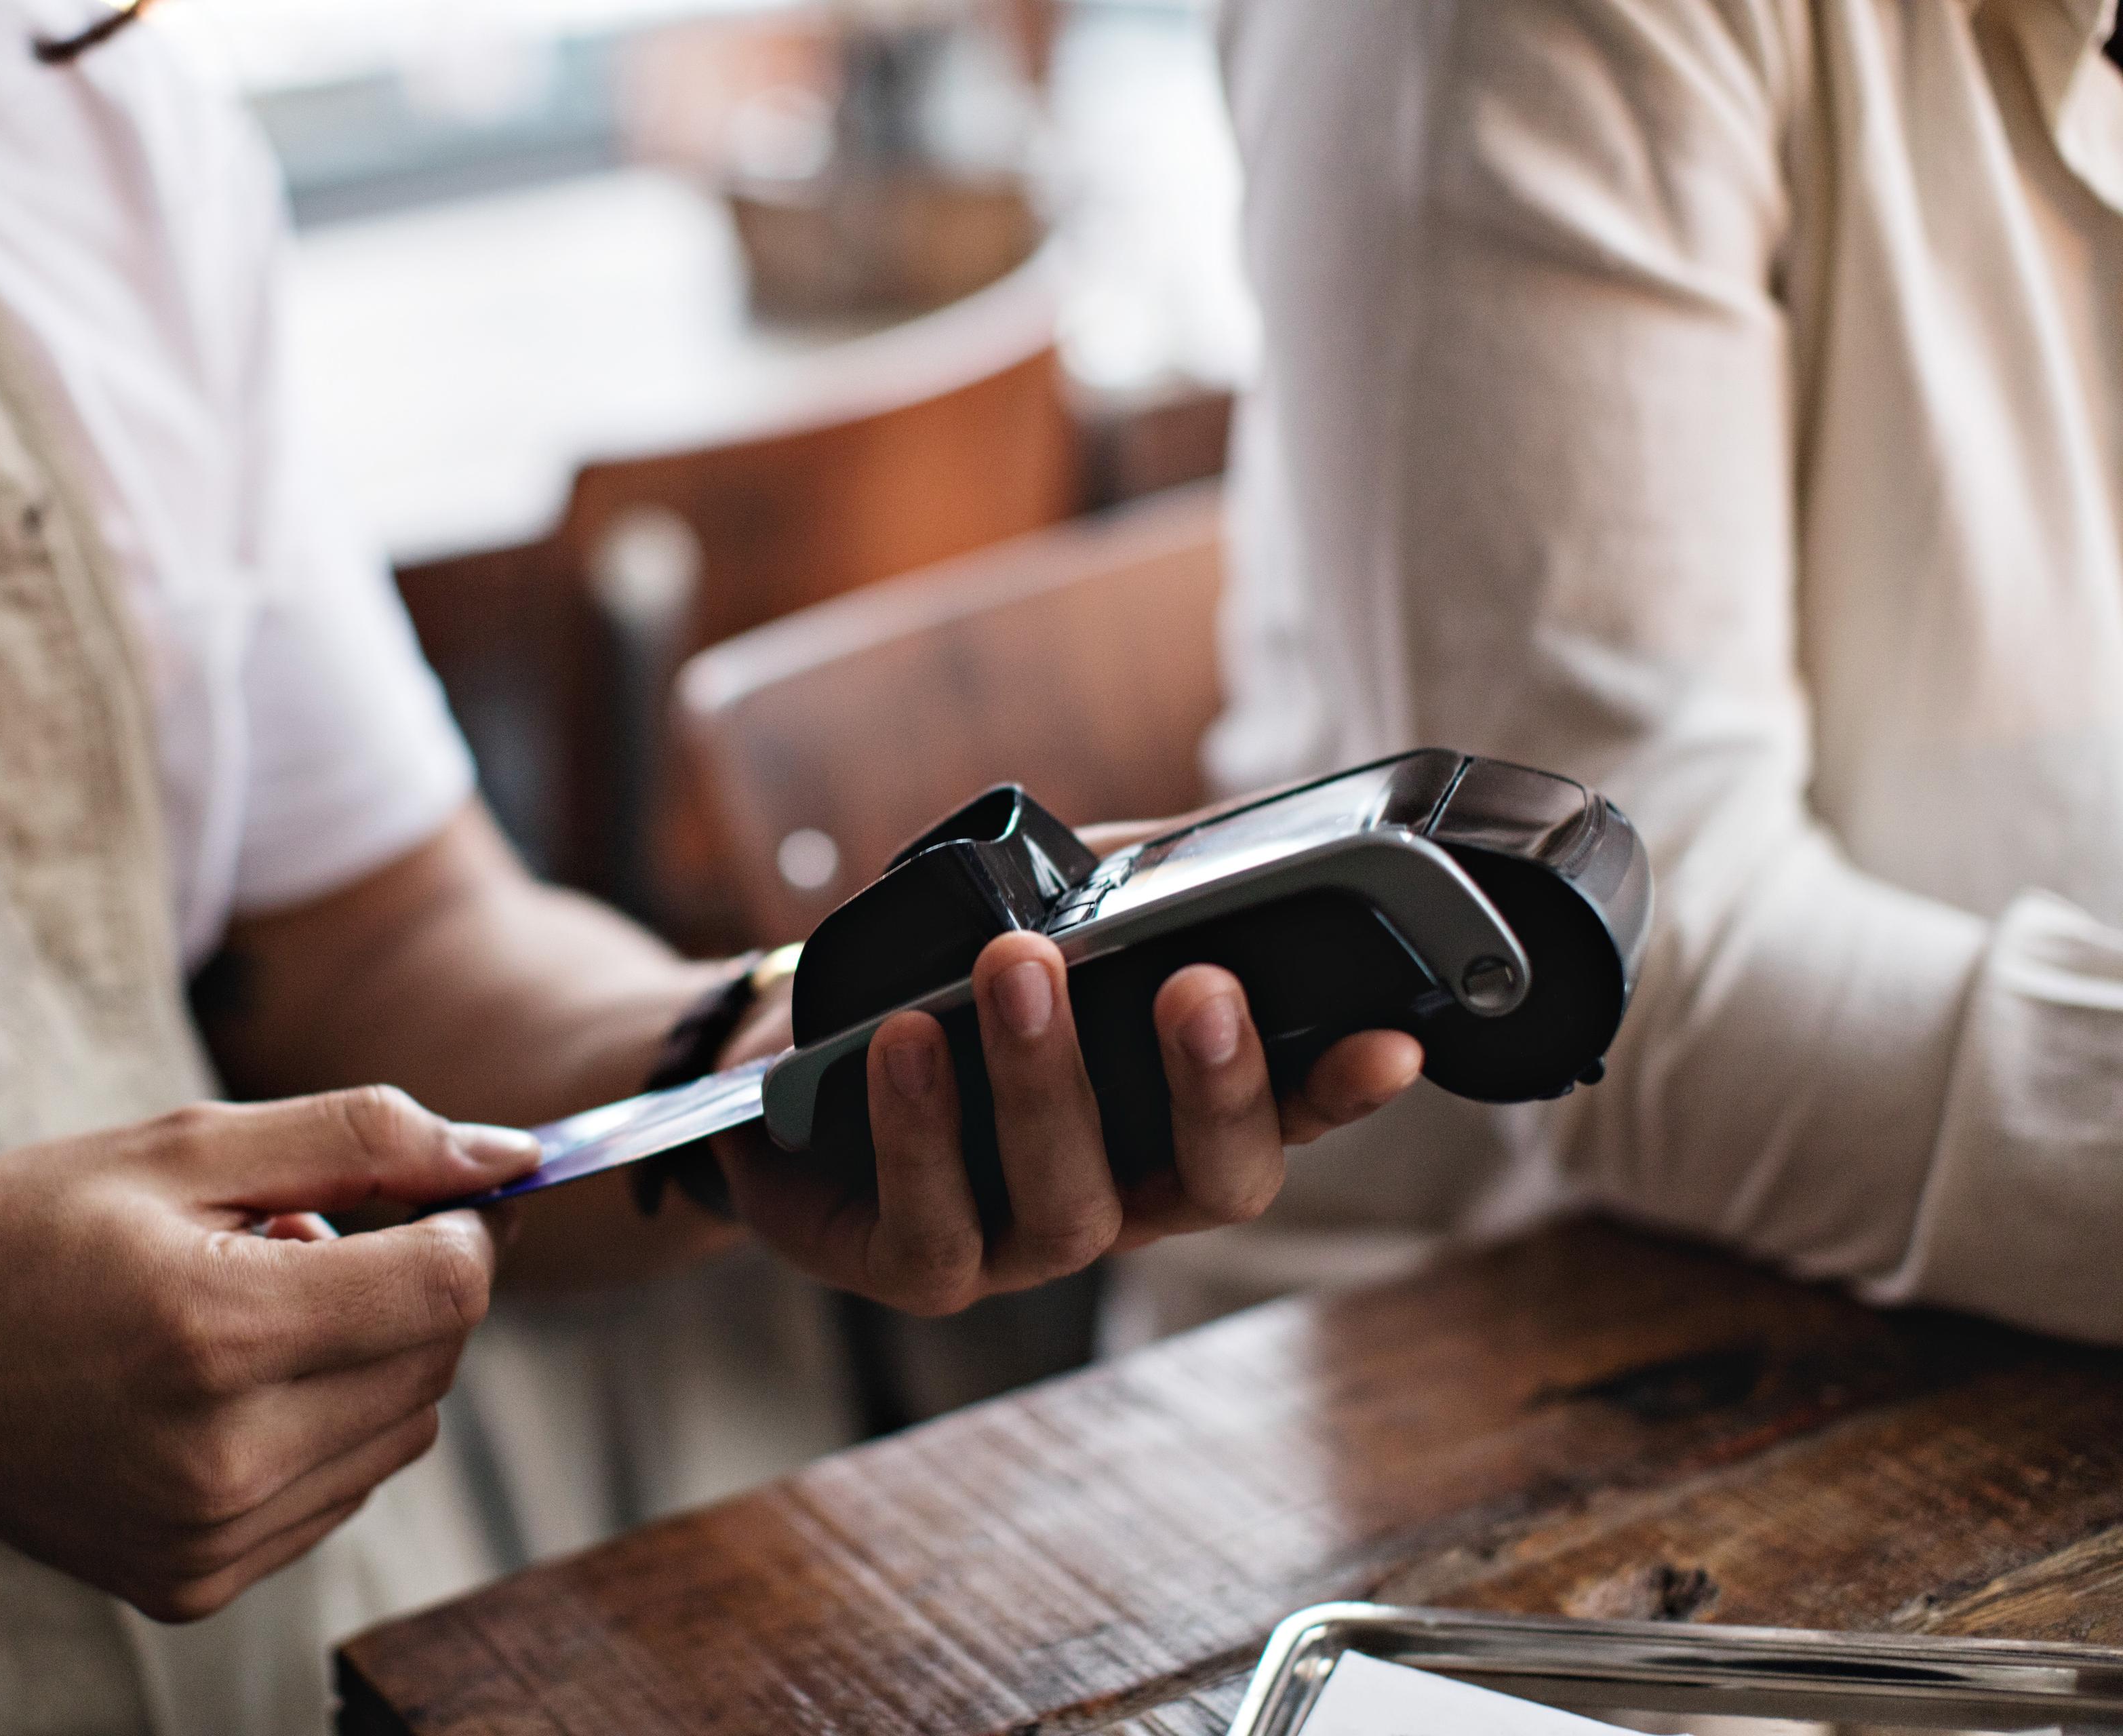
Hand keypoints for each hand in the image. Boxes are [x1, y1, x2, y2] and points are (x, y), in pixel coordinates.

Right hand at [0, 1089, 538, 1620]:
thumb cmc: (28, 1229)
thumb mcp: (186, 1144)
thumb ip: (363, 1138)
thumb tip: (510, 1155)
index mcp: (218, 1332)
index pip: (446, 1285)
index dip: (462, 1223)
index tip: (429, 1190)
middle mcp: (224, 1458)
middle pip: (436, 1357)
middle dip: (411, 1283)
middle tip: (308, 1237)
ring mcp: (211, 1536)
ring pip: (404, 1429)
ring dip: (371, 1357)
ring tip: (252, 1311)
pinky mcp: (197, 1582)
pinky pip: (342, 1489)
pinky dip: (324, 1424)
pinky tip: (229, 1383)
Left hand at [713, 932, 1420, 1315]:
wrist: (775, 1053)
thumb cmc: (940, 977)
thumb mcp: (1051, 915)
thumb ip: (1149, 886)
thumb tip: (1249, 837)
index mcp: (1171, 1118)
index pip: (1284, 1113)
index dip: (1340, 1091)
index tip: (1392, 1041)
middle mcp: (1121, 1196)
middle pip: (1208, 1181)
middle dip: (1212, 1085)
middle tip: (1198, 983)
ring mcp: (1020, 1245)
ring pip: (1068, 1206)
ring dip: (1047, 1084)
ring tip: (1018, 968)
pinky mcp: (914, 1267)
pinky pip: (933, 1229)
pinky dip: (921, 1133)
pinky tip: (906, 1043)